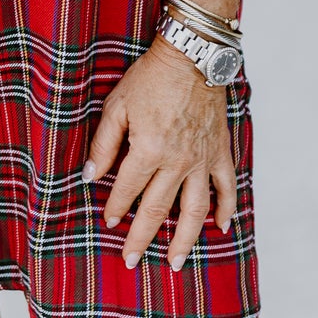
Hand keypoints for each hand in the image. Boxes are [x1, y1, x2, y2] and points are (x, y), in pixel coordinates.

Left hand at [83, 38, 236, 271]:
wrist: (193, 56)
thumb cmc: (150, 78)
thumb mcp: (117, 106)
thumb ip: (103, 143)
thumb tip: (91, 177)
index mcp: (148, 150)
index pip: (127, 190)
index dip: (115, 209)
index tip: (108, 223)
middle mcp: (177, 161)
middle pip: (157, 209)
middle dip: (142, 238)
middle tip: (131, 261)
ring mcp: (202, 159)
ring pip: (194, 210)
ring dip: (185, 239)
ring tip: (176, 261)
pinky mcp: (220, 151)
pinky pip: (226, 187)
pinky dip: (225, 209)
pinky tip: (220, 227)